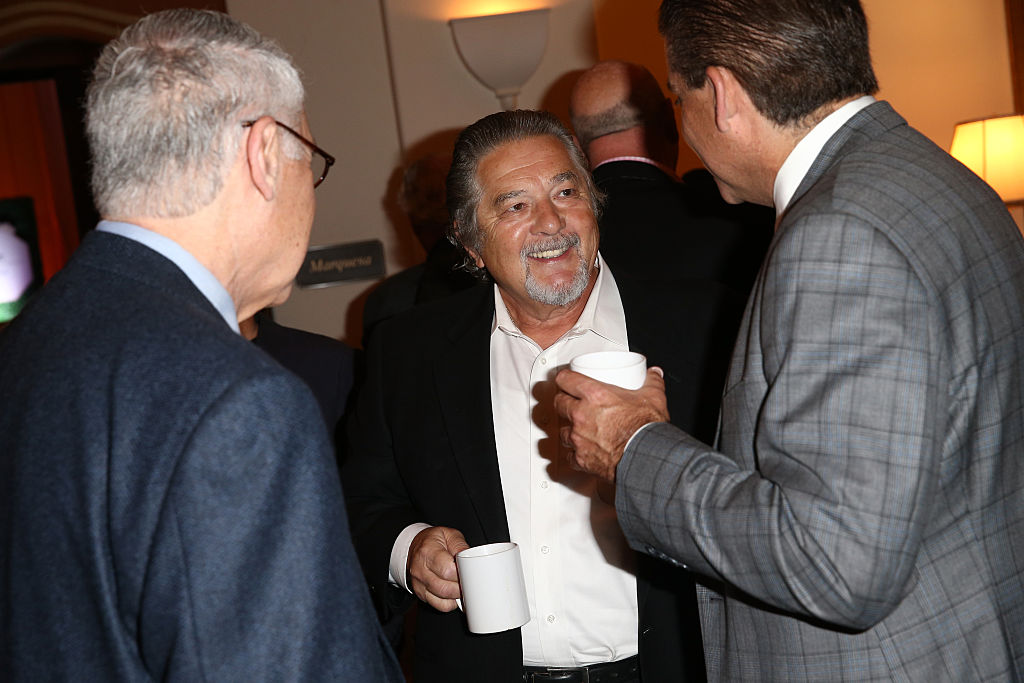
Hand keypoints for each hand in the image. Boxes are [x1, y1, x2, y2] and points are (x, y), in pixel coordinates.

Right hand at [407, 526, 469, 611]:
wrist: (415, 546)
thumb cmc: (433, 540)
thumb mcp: (449, 535)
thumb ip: (461, 546)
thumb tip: (471, 560)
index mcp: (427, 552)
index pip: (447, 570)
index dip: (462, 574)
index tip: (469, 573)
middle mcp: (420, 570)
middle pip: (445, 588)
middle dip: (461, 587)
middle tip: (468, 581)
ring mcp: (419, 584)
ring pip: (442, 600)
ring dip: (456, 596)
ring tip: (461, 586)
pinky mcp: (420, 594)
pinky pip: (438, 605)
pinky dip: (450, 603)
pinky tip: (453, 593)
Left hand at [554, 367, 668, 481]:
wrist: (646, 458)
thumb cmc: (646, 430)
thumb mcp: (653, 398)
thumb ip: (652, 382)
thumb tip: (654, 374)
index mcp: (595, 396)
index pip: (566, 380)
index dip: (564, 379)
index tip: (566, 380)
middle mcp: (582, 415)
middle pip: (559, 403)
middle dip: (563, 402)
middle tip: (571, 402)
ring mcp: (579, 438)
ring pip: (562, 430)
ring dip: (569, 429)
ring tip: (578, 429)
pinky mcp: (581, 459)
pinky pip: (570, 455)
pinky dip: (575, 454)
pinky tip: (582, 451)